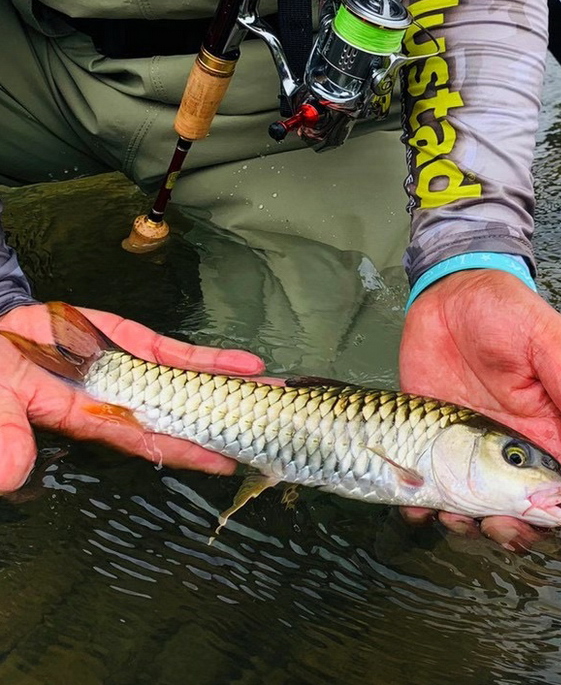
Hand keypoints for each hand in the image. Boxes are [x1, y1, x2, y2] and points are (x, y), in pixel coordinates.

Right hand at [0, 303, 265, 492]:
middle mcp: (126, 400)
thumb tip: (8, 476)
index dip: (187, 451)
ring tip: (275, 394)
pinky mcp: (137, 343)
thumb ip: (5, 434)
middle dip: (226, 424)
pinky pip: (180, 353)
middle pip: (185, 416)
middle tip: (272, 432)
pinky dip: (213, 359)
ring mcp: (137, 370)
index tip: (225, 462)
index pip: (150, 439)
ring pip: (192, 383)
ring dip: (232, 390)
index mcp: (94, 419)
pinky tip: (247, 363)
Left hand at [398, 269, 560, 586]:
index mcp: (549, 434)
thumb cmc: (507, 313)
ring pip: (477, 514)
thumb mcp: (547, 343)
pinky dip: (423, 510)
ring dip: (472, 529)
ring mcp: (468, 453)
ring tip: (457, 515)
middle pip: (527, 517)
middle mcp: (512, 454)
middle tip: (503, 524)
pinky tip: (418, 505)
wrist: (449, 294)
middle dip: (521, 533)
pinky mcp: (429, 444)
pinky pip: (427, 492)